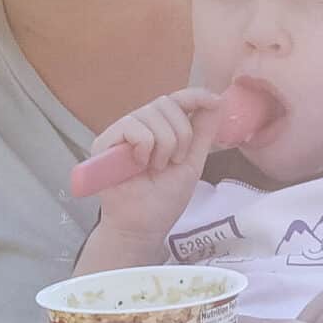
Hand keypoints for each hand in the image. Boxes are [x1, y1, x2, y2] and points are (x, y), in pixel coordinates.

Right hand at [86, 87, 220, 243]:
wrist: (142, 227)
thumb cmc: (163, 199)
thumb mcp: (191, 162)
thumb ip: (202, 133)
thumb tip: (218, 101)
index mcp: (159, 129)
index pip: (176, 100)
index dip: (194, 96)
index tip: (214, 101)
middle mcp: (138, 125)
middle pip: (167, 103)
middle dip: (181, 134)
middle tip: (174, 161)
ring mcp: (120, 132)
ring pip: (152, 114)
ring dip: (164, 145)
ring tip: (156, 168)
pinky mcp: (104, 142)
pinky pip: (133, 126)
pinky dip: (145, 146)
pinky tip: (139, 165)